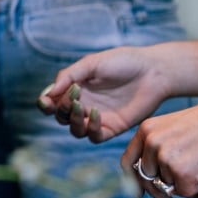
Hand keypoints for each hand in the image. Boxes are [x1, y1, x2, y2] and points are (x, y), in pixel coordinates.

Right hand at [36, 46, 170, 142]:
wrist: (152, 71)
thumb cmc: (122, 61)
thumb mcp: (91, 63)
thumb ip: (68, 76)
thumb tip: (48, 92)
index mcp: (75, 87)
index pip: (53, 101)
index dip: (45, 104)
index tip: (46, 101)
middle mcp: (84, 104)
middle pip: (61, 116)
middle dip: (60, 110)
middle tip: (71, 98)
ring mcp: (97, 117)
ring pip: (75, 130)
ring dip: (73, 121)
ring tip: (80, 107)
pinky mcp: (112, 127)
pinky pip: (95, 136)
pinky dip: (91, 128)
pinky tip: (96, 113)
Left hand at [122, 95, 197, 197]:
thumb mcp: (171, 131)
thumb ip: (156, 149)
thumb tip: (150, 180)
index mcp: (146, 129)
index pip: (128, 161)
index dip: (132, 180)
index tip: (139, 193)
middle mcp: (151, 141)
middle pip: (146, 178)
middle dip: (160, 187)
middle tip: (178, 188)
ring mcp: (164, 155)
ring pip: (167, 185)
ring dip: (183, 183)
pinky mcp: (181, 170)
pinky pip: (184, 192)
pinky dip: (196, 187)